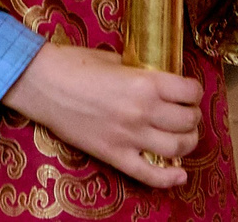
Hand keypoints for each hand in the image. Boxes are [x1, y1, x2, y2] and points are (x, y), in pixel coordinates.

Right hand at [2, 44, 200, 187]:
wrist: (43, 84)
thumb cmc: (75, 64)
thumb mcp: (116, 59)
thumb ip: (140, 71)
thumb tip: (157, 79)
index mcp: (145, 83)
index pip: (190, 91)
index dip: (194, 91)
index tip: (189, 92)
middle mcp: (143, 111)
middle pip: (188, 121)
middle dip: (193, 116)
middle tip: (187, 112)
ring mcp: (129, 137)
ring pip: (176, 148)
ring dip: (187, 142)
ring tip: (183, 135)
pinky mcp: (114, 155)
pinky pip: (148, 175)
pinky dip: (169, 178)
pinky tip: (180, 174)